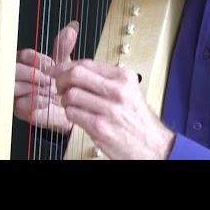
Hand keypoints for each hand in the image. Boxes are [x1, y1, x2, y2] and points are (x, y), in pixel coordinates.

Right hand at [13, 22, 78, 133]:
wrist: (69, 106)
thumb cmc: (62, 82)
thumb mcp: (64, 63)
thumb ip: (65, 46)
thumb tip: (72, 27)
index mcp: (25, 62)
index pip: (23, 55)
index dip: (37, 59)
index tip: (51, 64)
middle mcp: (17, 77)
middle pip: (14, 71)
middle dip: (32, 74)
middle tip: (49, 79)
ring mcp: (16, 94)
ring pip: (14, 87)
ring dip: (33, 88)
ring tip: (48, 90)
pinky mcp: (20, 111)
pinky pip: (20, 105)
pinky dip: (33, 102)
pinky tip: (46, 101)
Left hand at [52, 50, 174, 159]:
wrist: (152, 146)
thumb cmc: (137, 120)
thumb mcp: (128, 90)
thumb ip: (106, 79)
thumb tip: (76, 70)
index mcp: (124, 77)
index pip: (87, 63)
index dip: (66, 66)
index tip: (57, 69)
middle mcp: (117, 90)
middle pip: (76, 74)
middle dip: (61, 79)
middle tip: (58, 86)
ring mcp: (109, 109)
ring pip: (71, 95)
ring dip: (65, 100)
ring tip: (71, 105)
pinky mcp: (100, 127)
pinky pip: (73, 114)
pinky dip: (70, 114)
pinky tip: (77, 116)